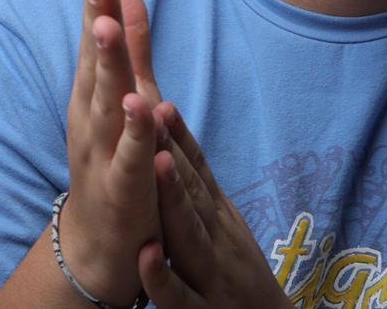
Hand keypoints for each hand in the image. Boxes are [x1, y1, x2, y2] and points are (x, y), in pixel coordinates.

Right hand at [57, 0, 164, 305]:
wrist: (103, 244)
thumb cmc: (113, 160)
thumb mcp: (123, 97)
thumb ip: (128, 46)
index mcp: (94, 97)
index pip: (96, 44)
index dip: (99, 6)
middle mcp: (92, 119)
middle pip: (96, 65)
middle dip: (96, 22)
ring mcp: (104, 154)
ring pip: (107, 105)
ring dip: (106, 67)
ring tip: (106, 29)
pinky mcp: (124, 189)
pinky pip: (132, 157)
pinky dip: (136, 133)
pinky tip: (142, 107)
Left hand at [138, 103, 293, 308]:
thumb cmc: (238, 278)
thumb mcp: (226, 230)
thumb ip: (202, 196)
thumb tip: (175, 149)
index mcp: (220, 218)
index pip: (198, 171)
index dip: (178, 135)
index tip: (157, 98)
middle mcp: (218, 239)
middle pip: (194, 190)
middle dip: (172, 150)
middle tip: (151, 111)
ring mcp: (211, 274)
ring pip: (189, 233)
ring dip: (175, 198)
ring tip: (157, 163)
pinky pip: (178, 296)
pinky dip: (162, 275)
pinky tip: (147, 254)